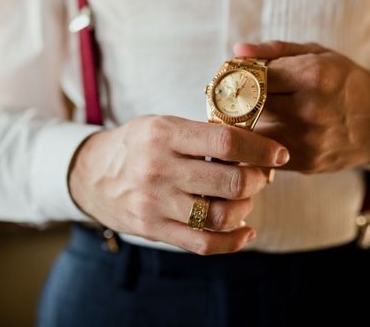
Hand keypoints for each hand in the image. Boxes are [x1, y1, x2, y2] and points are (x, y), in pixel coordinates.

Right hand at [68, 115, 289, 254]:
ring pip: (220, 214)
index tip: (278, 153)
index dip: (260, 148)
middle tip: (261, 176)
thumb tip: (252, 144)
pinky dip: (232, 242)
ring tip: (246, 198)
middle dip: (257, 179)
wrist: (91, 174)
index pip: (225, 140)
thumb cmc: (137, 145)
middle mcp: (159, 168)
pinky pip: (203, 244)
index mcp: (164, 134)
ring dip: (246, 208)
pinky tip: (245, 232)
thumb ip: (201, 133)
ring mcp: (155, 202)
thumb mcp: (162, 124)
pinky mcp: (154, 229)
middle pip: (229, 180)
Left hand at [234, 41, 369, 173]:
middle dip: (237, 100)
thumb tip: (237, 51)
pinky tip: (265, 131)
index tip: (230, 75)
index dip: (237, 76)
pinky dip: (258, 142)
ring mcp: (307, 141)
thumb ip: (275, 51)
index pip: (255, 76)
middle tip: (229, 95)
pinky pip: (264, 152)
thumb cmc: (345, 81)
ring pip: (252, 132)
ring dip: (244, 124)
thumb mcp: (317, 54)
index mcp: (314, 76)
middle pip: (250, 106)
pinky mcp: (304, 163)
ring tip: (246, 113)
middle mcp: (310, 111)